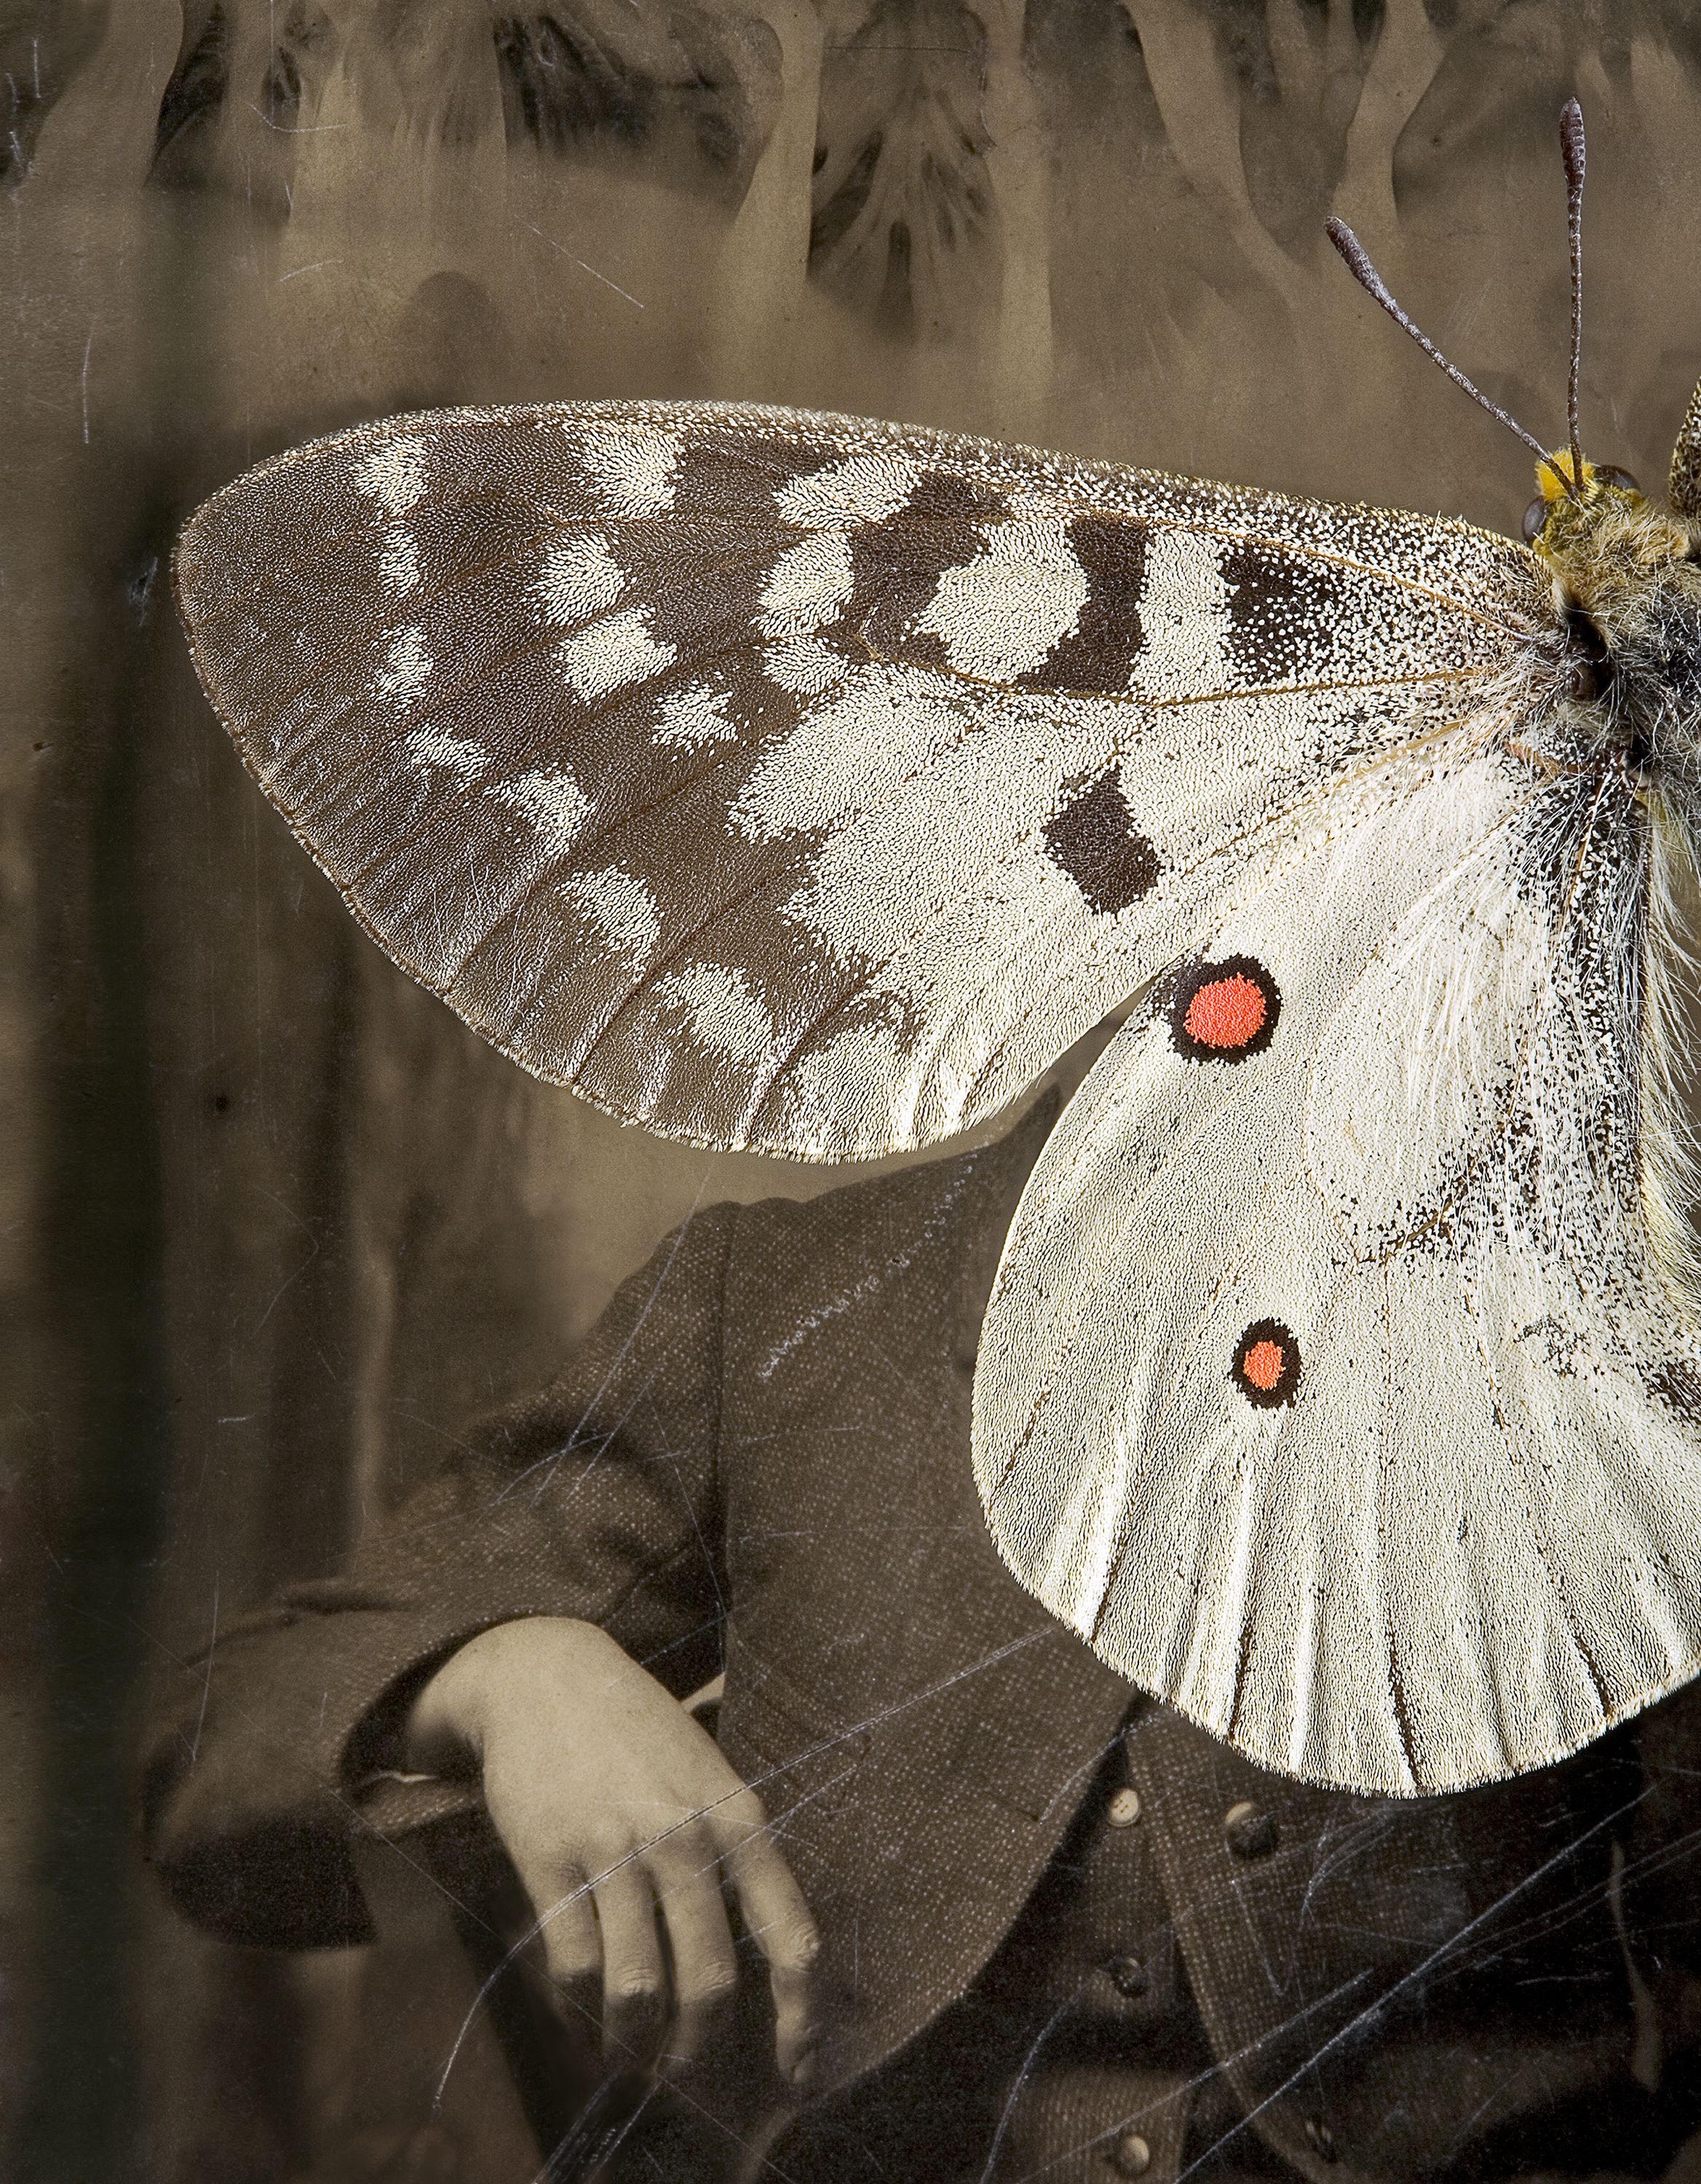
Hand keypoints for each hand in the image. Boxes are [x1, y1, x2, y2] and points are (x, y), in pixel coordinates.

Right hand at [405, 1618, 819, 2083]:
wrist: (549, 1675)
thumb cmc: (640, 1735)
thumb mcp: (710, 1778)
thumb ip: (737, 1856)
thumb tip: (763, 1962)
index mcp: (741, 1819)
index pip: (792, 1937)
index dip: (800, 2020)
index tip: (798, 2076)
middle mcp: (686, 1836)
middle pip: (709, 1983)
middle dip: (696, 2050)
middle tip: (681, 2074)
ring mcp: (616, 1847)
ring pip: (636, 1988)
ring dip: (631, 2046)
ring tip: (625, 2062)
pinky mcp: (551, 1856)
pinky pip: (573, 1964)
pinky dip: (576, 2013)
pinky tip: (579, 2024)